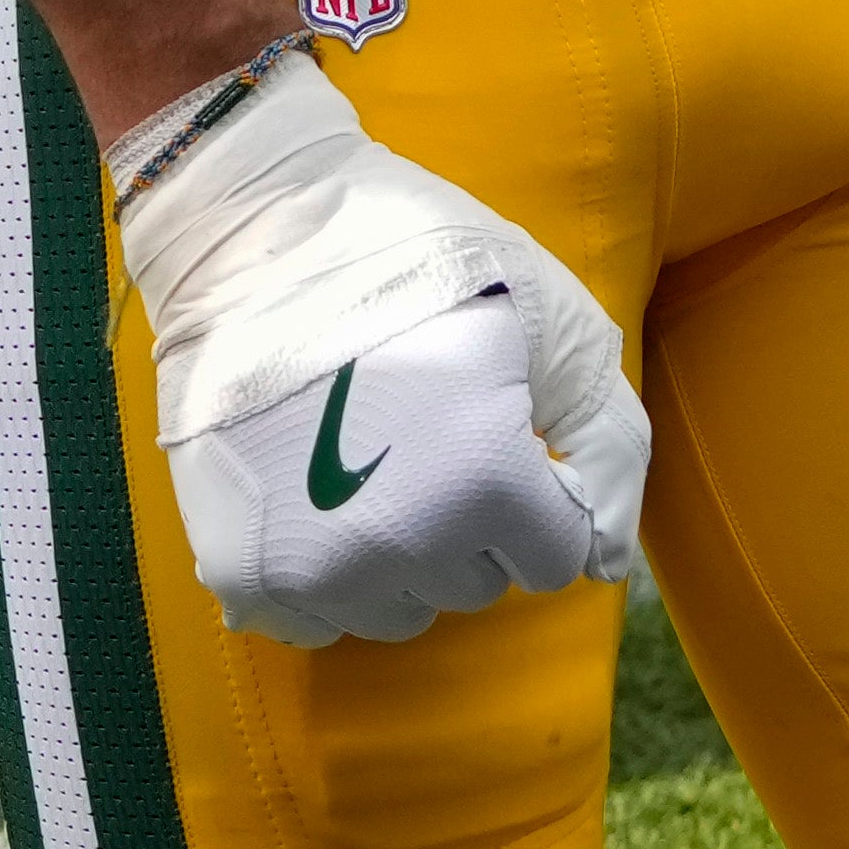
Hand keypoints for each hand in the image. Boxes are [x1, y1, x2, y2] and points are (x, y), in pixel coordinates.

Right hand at [117, 54, 645, 647]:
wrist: (256, 226)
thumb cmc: (417, 256)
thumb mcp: (552, 319)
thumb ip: (609, 445)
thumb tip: (608, 562)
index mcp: (485, 478)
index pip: (552, 557)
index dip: (534, 488)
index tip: (493, 425)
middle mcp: (399, 542)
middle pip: (475, 584)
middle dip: (471, 519)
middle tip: (426, 424)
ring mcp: (311, 565)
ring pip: (399, 610)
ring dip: (401, 553)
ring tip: (369, 452)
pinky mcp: (239, 569)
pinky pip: (316, 622)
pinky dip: (325, 574)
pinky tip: (311, 491)